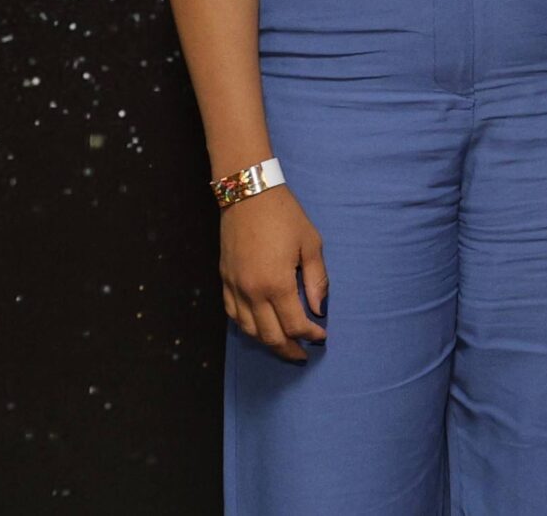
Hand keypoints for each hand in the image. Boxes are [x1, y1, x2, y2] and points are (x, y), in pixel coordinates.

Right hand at [220, 186, 328, 362]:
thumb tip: (319, 309)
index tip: (322, 336)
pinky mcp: (224, 280)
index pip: (295, 324)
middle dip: (289, 349)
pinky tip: (258, 327)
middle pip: (270, 335)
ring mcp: (235, 288)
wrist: (248, 193)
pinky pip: (233, 314)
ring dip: (267, 342)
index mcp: (277, 284)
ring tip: (283, 345)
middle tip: (303, 354)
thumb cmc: (284, 215)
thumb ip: (316, 280)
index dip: (311, 335)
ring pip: (249, 330)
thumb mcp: (310, 243)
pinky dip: (246, 327)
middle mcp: (252, 292)